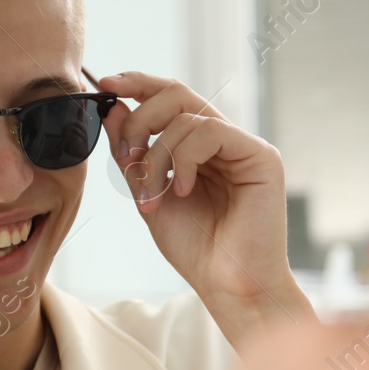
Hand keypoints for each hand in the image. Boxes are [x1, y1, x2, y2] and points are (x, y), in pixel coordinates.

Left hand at [99, 72, 313, 347]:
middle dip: (141, 118)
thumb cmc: (196, 249)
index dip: (139, 84)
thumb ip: (132, 154)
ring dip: (156, 154)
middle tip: (127, 157)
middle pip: (178, 94)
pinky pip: (211, 131)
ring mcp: (244, 147)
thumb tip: (113, 107)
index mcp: (201, 148)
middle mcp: (225, 142)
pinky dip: (185, 159)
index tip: (106, 83)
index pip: (170, 99)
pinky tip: (182, 190)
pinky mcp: (262, 157)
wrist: (228, 286)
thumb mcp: (148, 195)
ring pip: (188, 115)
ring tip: (153, 194)